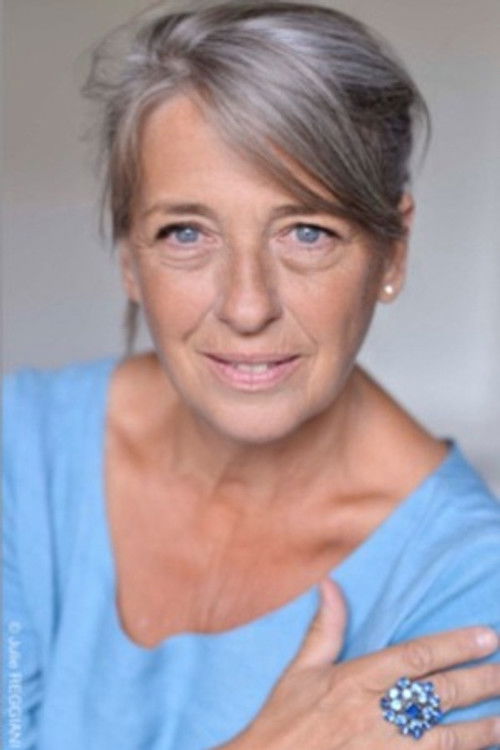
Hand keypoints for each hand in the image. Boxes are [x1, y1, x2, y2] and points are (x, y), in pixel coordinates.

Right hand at [221, 579, 499, 749]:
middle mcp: (375, 714)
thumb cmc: (284, 722)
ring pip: (446, 737)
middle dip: (480, 682)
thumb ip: (325, 629)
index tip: (486, 637)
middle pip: (439, 695)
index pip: (416, 657)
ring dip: (482, 728)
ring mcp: (385, 749)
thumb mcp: (300, 672)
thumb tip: (330, 584)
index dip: (454, 646)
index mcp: (356, 680)